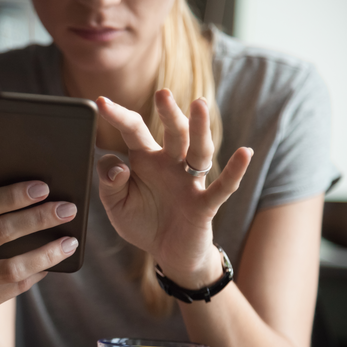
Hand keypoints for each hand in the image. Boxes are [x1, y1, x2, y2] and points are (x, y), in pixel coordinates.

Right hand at [0, 180, 78, 322]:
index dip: (14, 195)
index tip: (43, 187)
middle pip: (2, 232)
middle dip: (39, 218)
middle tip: (68, 209)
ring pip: (12, 267)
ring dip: (46, 254)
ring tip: (70, 242)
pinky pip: (15, 287)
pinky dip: (37, 273)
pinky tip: (54, 262)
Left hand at [95, 90, 251, 288]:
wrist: (167, 253)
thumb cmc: (141, 222)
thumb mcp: (115, 204)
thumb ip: (109, 183)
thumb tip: (117, 166)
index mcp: (145, 159)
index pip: (133, 130)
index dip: (118, 116)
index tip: (102, 102)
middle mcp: (170, 164)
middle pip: (172, 132)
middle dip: (168, 112)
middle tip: (162, 94)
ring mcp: (190, 182)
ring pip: (198, 150)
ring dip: (200, 128)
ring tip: (200, 105)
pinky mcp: (205, 204)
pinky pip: (222, 186)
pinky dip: (235, 171)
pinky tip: (245, 153)